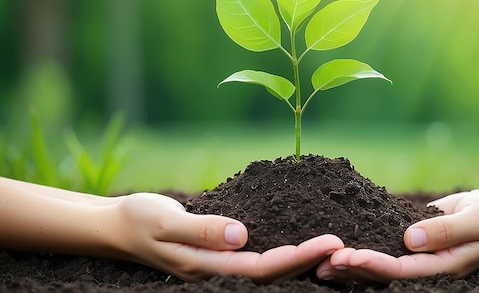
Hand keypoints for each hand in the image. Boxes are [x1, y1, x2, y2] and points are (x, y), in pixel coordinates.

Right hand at [112, 193, 343, 282]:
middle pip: (272, 275)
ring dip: (301, 262)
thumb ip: (202, 230)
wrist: (117, 227)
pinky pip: (257, 261)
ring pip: (268, 272)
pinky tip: (299, 245)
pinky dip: (283, 255)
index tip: (330, 242)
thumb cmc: (139, 220)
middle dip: (310, 261)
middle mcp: (217, 273)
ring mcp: (218, 268)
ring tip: (333, 249)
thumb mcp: (166, 220)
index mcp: (206, 267)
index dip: (298, 258)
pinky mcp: (219, 258)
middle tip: (345, 245)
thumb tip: (241, 236)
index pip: (262, 269)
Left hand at [317, 189, 478, 282]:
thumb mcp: (478, 219)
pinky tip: (341, 248)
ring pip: (382, 265)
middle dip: (354, 267)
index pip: (403, 270)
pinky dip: (364, 248)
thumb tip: (411, 238)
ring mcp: (421, 256)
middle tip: (324, 261)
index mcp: (443, 267)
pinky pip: (388, 248)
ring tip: (321, 262)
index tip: (349, 255)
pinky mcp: (416, 242)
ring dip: (352, 264)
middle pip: (385, 273)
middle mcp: (428, 266)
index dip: (374, 264)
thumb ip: (445, 230)